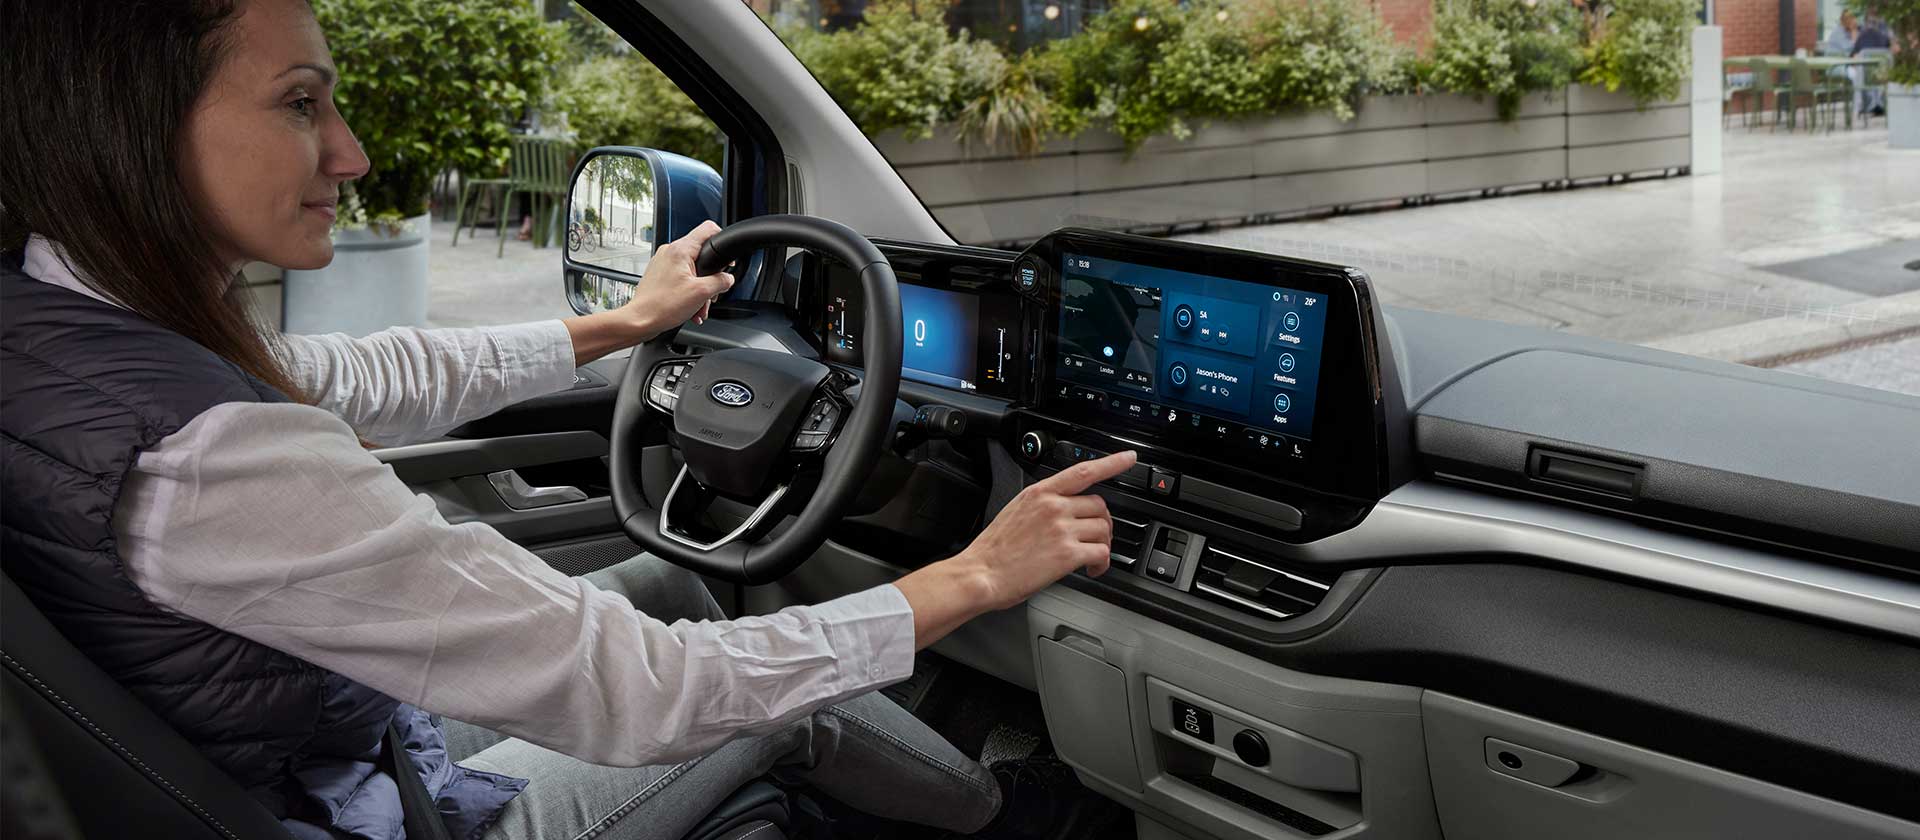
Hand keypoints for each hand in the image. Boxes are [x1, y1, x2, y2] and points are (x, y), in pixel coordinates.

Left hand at [624, 220, 735, 337]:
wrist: (640, 320)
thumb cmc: (662, 306)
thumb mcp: (702, 292)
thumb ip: (721, 281)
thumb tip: (728, 278)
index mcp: (680, 250)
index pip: (708, 229)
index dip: (721, 240)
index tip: (725, 257)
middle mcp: (670, 252)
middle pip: (701, 255)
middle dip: (710, 277)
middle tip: (710, 293)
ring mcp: (663, 262)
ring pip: (692, 270)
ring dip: (700, 289)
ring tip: (699, 306)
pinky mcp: (660, 274)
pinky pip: (681, 278)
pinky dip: (689, 292)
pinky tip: (691, 307)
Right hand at [892, 450, 1136, 648]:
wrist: (981, 574)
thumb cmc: (994, 550)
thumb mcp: (1016, 511)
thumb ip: (1043, 504)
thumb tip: (1066, 510)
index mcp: (1040, 493)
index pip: (1083, 471)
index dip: (1111, 462)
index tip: (1129, 457)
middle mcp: (1053, 506)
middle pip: (1099, 506)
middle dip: (1101, 524)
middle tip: (1094, 539)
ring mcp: (1061, 529)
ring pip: (1103, 530)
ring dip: (1102, 546)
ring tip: (1090, 559)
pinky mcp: (1067, 554)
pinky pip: (1101, 553)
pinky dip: (1102, 563)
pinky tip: (1091, 569)